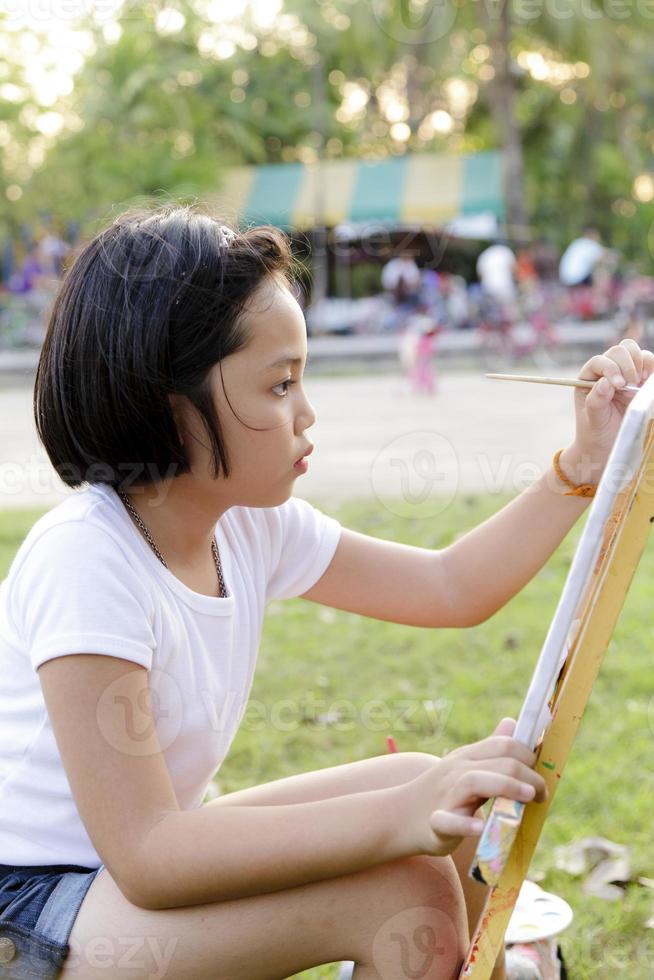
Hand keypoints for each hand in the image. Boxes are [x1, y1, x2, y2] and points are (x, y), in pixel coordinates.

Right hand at [397, 718, 546, 857]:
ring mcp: (446, 796)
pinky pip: (449, 821)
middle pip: (498, 763)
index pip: (503, 745)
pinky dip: (465, 824)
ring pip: (476, 782)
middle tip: (543, 795)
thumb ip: (491, 747)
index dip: (529, 756)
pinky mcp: (437, 823)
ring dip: (507, 787)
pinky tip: (480, 827)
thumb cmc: (441, 792)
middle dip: (529, 776)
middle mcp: (457, 771)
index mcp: (467, 757)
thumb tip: (512, 722)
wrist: (400, 815)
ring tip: (529, 798)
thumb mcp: (465, 764)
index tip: (540, 774)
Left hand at [560, 339, 653, 484]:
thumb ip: (596, 401)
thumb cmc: (595, 433)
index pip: (600, 361)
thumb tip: (604, 382)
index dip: (611, 368)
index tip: (619, 385)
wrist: (607, 446)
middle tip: (631, 385)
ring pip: (635, 352)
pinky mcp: (640, 380)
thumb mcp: (593, 420)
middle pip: (619, 351)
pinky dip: (652, 369)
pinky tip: (648, 383)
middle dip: (628, 364)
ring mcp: (624, 374)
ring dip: (642, 363)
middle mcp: (606, 372)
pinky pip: (649, 364)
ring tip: (640, 383)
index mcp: (588, 378)